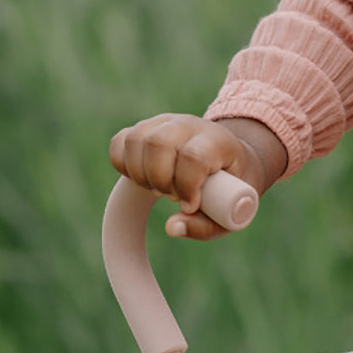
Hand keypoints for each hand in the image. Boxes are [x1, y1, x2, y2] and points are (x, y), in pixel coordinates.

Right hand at [109, 114, 287, 239]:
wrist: (230, 161)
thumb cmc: (232, 191)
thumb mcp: (229, 213)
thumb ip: (203, 226)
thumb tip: (171, 228)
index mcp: (218, 141)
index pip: (193, 156)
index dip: (187, 185)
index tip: (190, 206)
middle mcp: (189, 125)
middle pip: (158, 143)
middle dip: (159, 179)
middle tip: (172, 197)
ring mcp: (164, 123)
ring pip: (135, 140)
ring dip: (140, 174)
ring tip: (159, 190)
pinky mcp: (145, 128)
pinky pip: (120, 141)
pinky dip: (123, 165)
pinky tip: (142, 180)